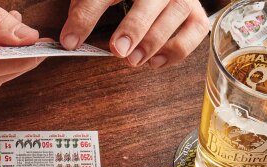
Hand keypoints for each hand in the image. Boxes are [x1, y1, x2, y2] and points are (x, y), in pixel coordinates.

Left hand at [61, 0, 208, 67]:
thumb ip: (83, 10)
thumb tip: (70, 40)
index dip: (85, 16)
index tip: (70, 41)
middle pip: (153, 0)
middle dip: (135, 27)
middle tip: (119, 50)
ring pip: (179, 12)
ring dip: (156, 40)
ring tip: (134, 60)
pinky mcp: (195, 12)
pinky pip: (196, 30)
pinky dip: (177, 49)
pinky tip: (154, 62)